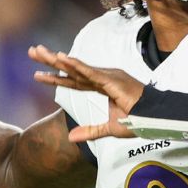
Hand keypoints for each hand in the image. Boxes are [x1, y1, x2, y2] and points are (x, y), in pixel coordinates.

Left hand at [28, 45, 142, 141]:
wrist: (156, 119)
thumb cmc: (138, 120)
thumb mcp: (109, 129)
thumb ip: (90, 131)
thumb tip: (70, 137)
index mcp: (101, 87)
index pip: (73, 82)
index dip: (55, 77)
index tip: (37, 74)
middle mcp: (101, 78)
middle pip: (70, 70)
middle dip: (50, 60)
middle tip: (32, 50)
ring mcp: (106, 77)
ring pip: (76, 68)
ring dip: (57, 59)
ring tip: (39, 51)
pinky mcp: (111, 80)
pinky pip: (89, 72)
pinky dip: (75, 65)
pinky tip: (62, 58)